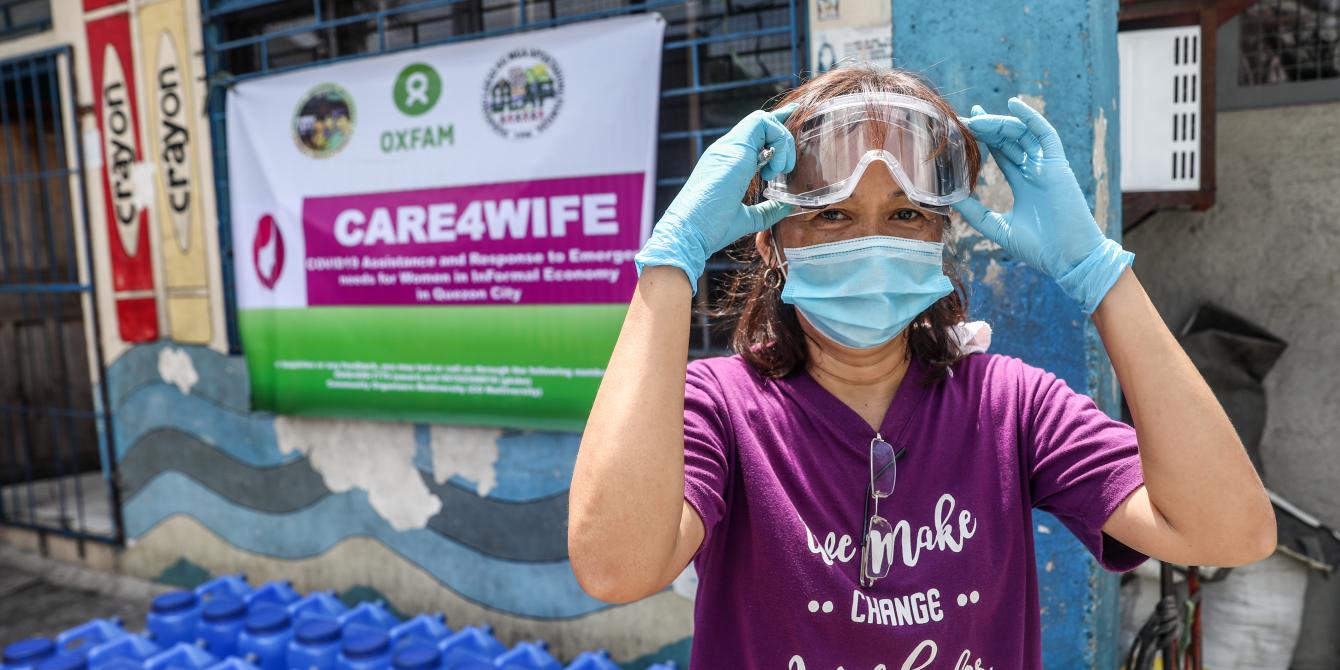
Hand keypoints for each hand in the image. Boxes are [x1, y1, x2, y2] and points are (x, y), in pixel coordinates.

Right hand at [635, 104, 797, 292]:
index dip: (775, 126)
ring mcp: (728, 146)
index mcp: (727, 162)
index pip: (753, 134)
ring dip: (782, 142)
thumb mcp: (746, 218)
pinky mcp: (734, 147)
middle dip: (783, 137)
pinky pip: (763, 124)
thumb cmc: (710, 230)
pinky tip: (775, 168)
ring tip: (781, 171)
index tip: (793, 118)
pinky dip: (779, 142)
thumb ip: (767, 210)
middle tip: (786, 168)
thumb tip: (787, 205)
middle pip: (760, 122)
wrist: (689, 232)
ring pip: (764, 120)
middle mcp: (726, 150)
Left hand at [952, 97, 1132, 313]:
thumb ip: (975, 212)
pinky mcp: (1058, 165)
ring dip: (999, 123)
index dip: (984, 138)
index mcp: (1024, 183)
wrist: (1068, 257)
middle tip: (964, 118)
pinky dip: (1031, 118)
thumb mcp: (997, 227)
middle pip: (1009, 140)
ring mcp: (1047, 166)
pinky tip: (1013, 104)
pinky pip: (1045, 134)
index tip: (964, 127)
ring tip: (977, 118)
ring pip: (1022, 134)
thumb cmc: (1039, 247)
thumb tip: (950, 199)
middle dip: (987, 126)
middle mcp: (1036, 171)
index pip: (1001, 153)